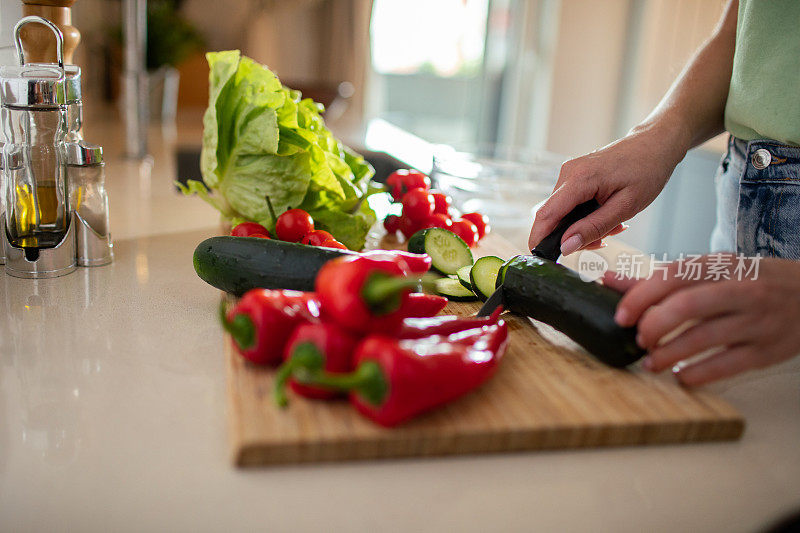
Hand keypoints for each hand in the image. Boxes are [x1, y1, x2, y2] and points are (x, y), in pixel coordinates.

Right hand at [528, 125, 686, 254]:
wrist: (655, 144)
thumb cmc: (646, 171)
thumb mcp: (625, 207)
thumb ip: (594, 228)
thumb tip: (566, 246)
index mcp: (579, 179)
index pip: (546, 215)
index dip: (538, 239)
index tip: (541, 258)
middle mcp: (568, 174)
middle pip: (553, 217)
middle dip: (571, 236)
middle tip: (603, 242)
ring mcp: (569, 173)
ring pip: (562, 212)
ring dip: (582, 226)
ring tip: (613, 226)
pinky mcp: (573, 175)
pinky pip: (569, 203)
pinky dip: (584, 216)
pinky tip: (606, 216)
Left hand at [605, 256, 799, 385]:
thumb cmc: (750, 282)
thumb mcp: (711, 272)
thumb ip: (660, 279)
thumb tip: (608, 281)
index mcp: (721, 266)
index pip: (673, 275)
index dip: (641, 296)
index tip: (620, 316)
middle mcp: (741, 290)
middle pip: (687, 305)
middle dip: (654, 325)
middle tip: (639, 339)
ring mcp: (756, 321)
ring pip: (705, 338)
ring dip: (669, 354)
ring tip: (650, 362)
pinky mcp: (768, 351)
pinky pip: (727, 365)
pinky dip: (697, 374)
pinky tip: (680, 375)